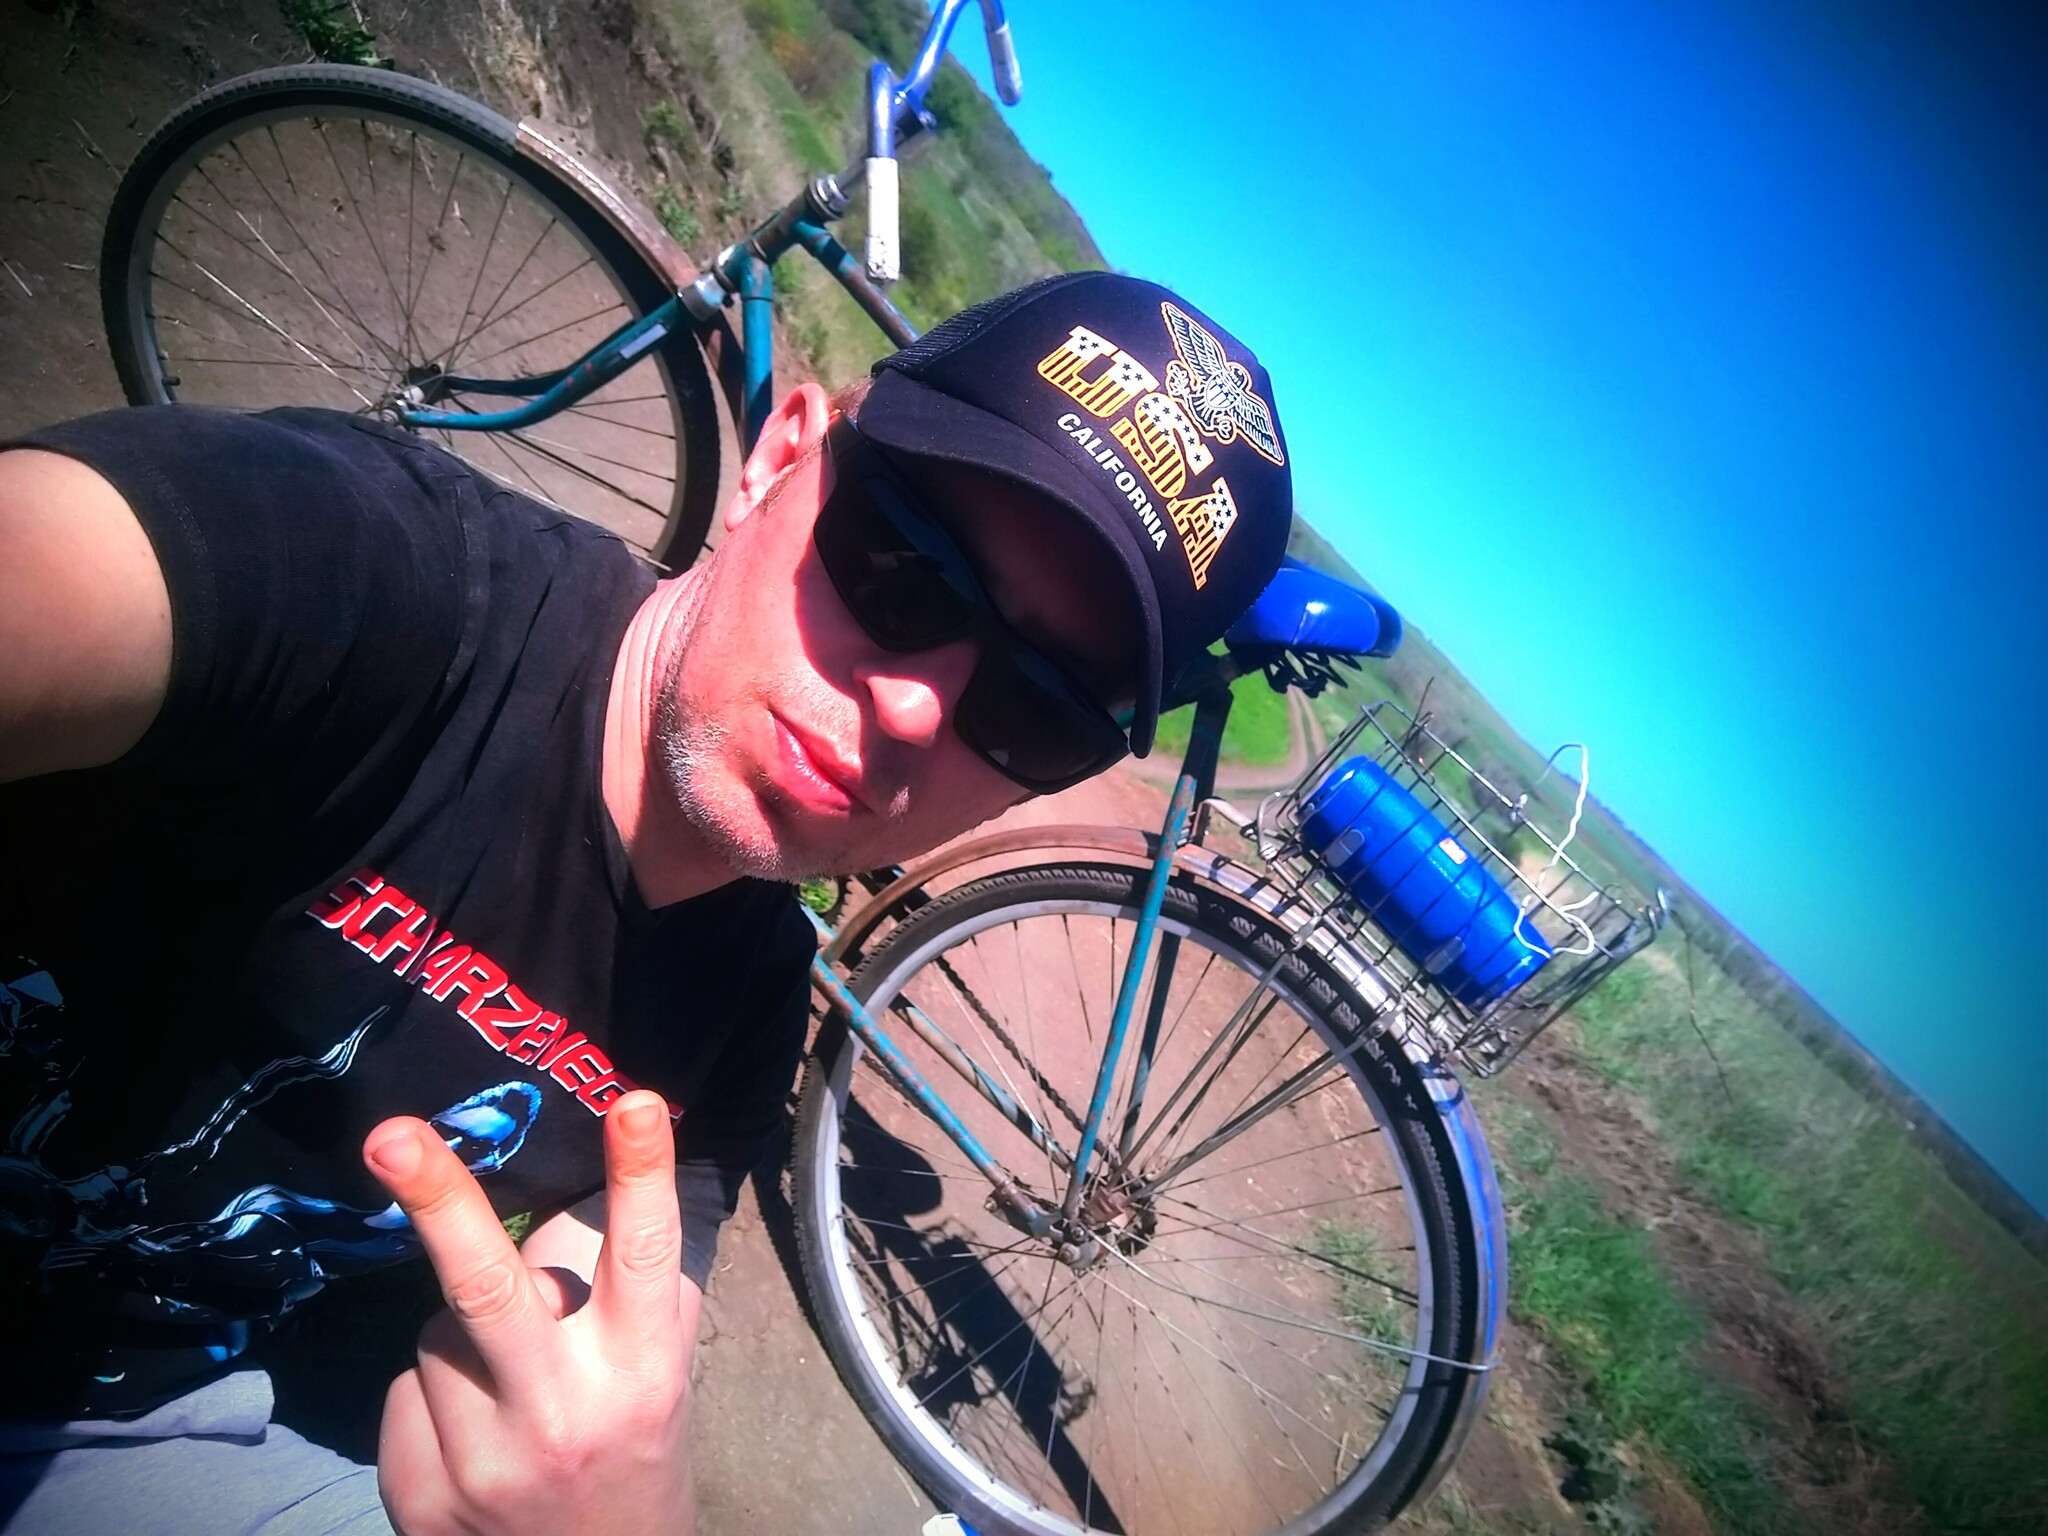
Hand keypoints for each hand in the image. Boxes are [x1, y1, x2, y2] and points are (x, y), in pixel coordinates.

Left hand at [366, 1091, 694, 1535]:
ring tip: (506, 1386)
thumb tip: (610, 1184)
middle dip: (437, 1203)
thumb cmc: (638, 1458)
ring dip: (461, 1337)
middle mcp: (562, 1415)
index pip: (643, 1260)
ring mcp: (483, 1464)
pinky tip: (471, 1433)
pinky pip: (405, 1393)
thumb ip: (638, 1294)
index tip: (633, 1101)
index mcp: (640, 1373)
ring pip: (436, 1333)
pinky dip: (432, 1397)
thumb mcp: (661, 1376)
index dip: (640, 1175)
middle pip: (488, 1290)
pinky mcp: (421, 1498)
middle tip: (390, 1136)